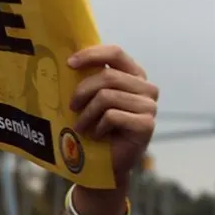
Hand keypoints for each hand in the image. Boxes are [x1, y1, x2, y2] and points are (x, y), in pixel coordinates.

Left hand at [68, 44, 158, 186]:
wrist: (106, 162)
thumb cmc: (96, 126)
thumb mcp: (91, 98)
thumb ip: (88, 79)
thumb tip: (64, 61)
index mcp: (133, 75)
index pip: (115, 53)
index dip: (92, 55)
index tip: (69, 63)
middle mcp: (146, 88)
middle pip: (107, 76)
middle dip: (82, 91)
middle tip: (71, 106)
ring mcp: (149, 106)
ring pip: (107, 97)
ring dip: (87, 114)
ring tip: (80, 126)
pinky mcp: (146, 124)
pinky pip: (112, 116)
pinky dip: (98, 127)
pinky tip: (97, 135)